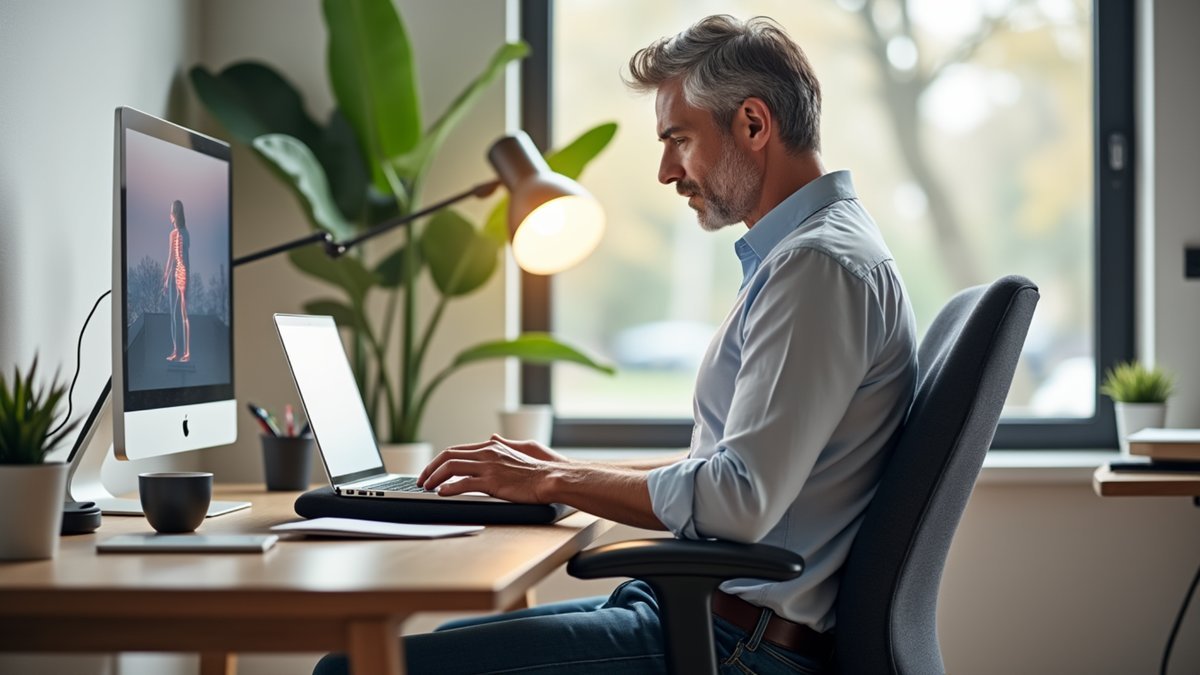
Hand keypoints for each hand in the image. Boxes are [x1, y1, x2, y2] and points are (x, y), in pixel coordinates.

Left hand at [417, 436, 567, 502]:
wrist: (553, 478)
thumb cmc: (542, 467)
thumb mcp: (523, 447)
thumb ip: (505, 444)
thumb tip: (492, 437)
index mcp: (492, 447)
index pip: (457, 450)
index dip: (440, 460)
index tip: (431, 470)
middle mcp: (488, 453)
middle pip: (449, 455)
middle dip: (431, 467)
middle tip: (422, 479)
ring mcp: (489, 467)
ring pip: (451, 467)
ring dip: (434, 477)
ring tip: (427, 487)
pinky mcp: (492, 482)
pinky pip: (463, 483)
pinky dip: (449, 488)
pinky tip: (441, 493)